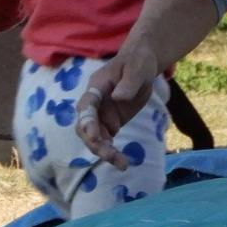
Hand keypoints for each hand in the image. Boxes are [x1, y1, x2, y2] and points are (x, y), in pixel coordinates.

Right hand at [76, 40, 159, 168]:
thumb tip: (118, 97)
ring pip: (95, 138)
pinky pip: (107, 141)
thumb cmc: (137, 62)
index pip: (87, 105)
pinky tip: (123, 163)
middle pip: (85, 126)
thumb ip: (128, 82)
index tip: (92, 135)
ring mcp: (101, 115)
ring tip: (122, 164)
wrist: (141, 66)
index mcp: (97, 87)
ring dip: (104, 152)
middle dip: (94, 142)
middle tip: (110, 155)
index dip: (87, 120)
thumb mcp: (137, 68)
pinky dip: (112, 153)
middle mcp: (94, 103)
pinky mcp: (110, 123)